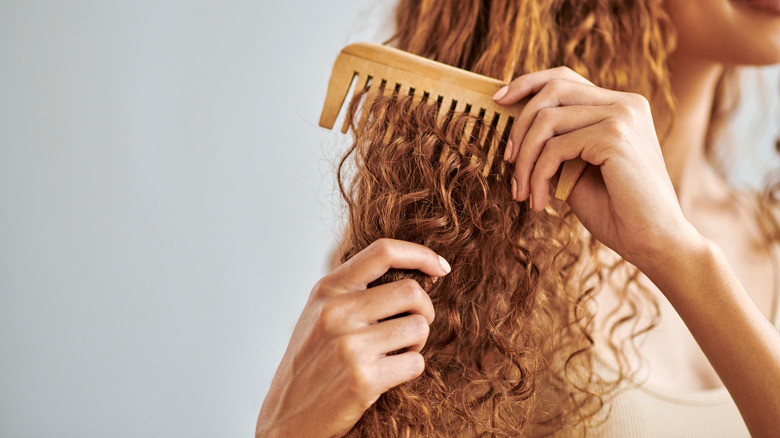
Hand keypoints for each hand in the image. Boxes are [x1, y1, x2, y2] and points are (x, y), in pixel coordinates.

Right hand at [256, 239, 450, 437]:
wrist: (286, 416)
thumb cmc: (310, 362)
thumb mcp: (320, 313)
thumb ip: (355, 290)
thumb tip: (415, 273)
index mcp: (327, 290)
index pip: (383, 251)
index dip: (420, 254)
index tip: (441, 267)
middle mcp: (336, 313)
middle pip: (412, 292)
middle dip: (424, 310)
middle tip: (412, 326)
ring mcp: (349, 346)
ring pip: (419, 327)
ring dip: (416, 343)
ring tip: (394, 353)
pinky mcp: (363, 379)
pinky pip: (415, 362)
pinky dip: (410, 369)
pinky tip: (388, 374)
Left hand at [493, 67, 700, 269]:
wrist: (653, 242)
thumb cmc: (616, 210)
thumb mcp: (577, 169)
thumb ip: (556, 143)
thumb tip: (514, 128)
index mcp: (620, 106)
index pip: (565, 78)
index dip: (527, 83)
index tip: (498, 101)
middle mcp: (625, 103)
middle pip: (552, 90)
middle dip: (519, 126)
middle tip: (508, 162)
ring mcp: (622, 116)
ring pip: (547, 120)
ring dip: (525, 160)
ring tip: (522, 192)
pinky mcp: (615, 137)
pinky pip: (554, 148)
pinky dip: (538, 176)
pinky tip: (540, 202)